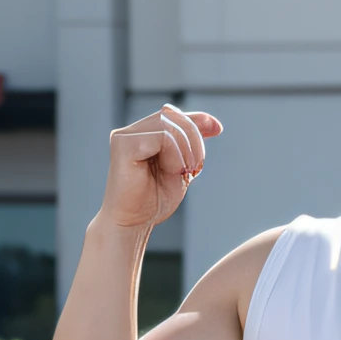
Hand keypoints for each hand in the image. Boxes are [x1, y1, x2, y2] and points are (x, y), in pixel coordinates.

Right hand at [101, 104, 221, 231]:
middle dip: (194, 136)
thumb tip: (213, 124)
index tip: (218, 129)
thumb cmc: (152, 201)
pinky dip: (175, 154)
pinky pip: (161, 137)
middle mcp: (130, 132)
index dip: (197, 119)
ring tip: (185, 171)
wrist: (132, 225)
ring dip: (186, 147)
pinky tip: (173, 171)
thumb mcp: (181, 167)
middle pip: (170, 114)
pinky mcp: (122, 145)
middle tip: (196, 166)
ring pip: (167, 123)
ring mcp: (124, 137)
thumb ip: (191, 145)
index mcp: (142, 135)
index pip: (172, 114)